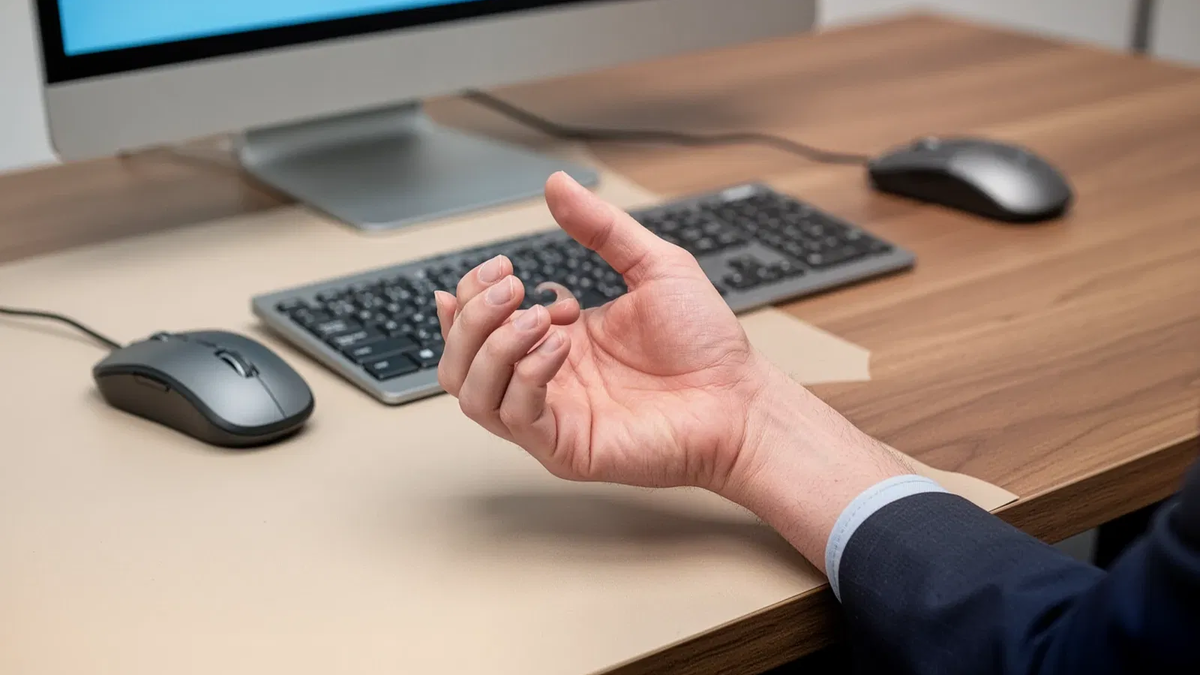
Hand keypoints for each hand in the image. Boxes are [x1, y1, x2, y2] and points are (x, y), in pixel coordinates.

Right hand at [434, 173, 773, 493]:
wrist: (741, 400)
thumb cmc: (705, 345)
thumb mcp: (652, 266)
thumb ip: (600, 227)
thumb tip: (556, 185)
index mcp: (555, 340)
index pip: (476, 325)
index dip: (472, 293)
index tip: (504, 268)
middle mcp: (544, 381)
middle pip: (459, 360)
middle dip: (472, 315)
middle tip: (511, 287)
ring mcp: (551, 417)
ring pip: (471, 393)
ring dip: (490, 346)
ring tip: (536, 315)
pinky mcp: (566, 448)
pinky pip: (515, 416)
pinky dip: (526, 375)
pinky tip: (560, 346)